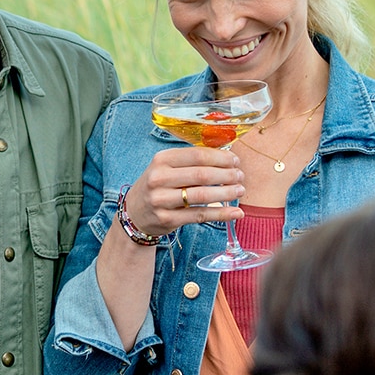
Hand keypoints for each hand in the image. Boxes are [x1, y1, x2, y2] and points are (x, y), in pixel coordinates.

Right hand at [123, 147, 244, 238]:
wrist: (134, 213)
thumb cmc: (157, 186)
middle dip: (227, 175)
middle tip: (240, 176)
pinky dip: (221, 214)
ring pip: (202, 195)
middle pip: (202, 175)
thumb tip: (226, 157)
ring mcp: (162, 200)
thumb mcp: (165, 167)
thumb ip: (190, 161)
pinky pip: (200, 216)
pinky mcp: (168, 219)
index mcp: (162, 160)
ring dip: (226, 193)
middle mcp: (159, 178)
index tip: (235, 160)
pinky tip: (236, 212)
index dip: (221, 158)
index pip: (198, 155)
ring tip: (240, 190)